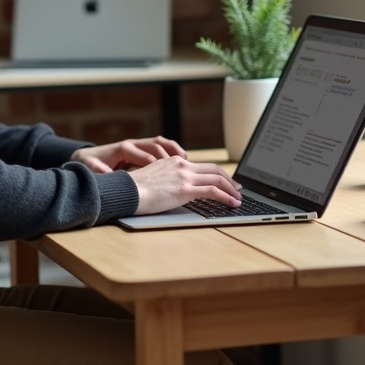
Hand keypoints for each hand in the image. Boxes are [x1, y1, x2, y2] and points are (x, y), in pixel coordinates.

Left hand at [70, 137, 185, 172]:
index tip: (165, 175)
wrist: (86, 158)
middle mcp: (132, 144)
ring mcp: (138, 144)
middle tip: (181, 166)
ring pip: (160, 143)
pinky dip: (171, 150)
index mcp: (123, 149)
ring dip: (173, 150)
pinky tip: (181, 159)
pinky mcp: (141, 148)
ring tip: (186, 160)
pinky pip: (160, 146)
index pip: (143, 156)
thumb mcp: (91, 169)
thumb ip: (99, 172)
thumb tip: (106, 176)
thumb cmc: (89, 165)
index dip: (155, 165)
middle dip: (168, 156)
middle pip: (155, 145)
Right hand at [127, 156, 241, 214]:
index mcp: (174, 162)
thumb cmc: (134, 189)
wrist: (125, 191)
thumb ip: (166, 179)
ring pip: (218, 179)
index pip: (202, 166)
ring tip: (238, 199)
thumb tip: (173, 189)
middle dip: (230, 180)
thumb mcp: (153, 178)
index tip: (225, 182)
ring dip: (232, 190)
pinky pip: (213, 191)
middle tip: (238, 189)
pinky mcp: (185, 189)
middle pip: (215, 169)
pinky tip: (232, 203)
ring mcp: (184, 176)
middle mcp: (182, 165)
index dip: (217, 174)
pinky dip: (227, 197)